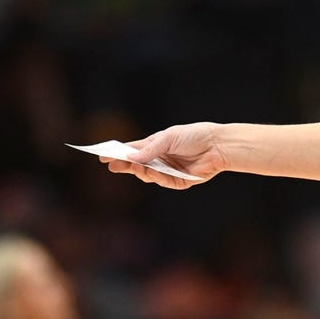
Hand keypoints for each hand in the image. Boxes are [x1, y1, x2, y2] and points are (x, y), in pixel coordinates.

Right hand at [101, 122, 225, 188]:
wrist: (217, 145)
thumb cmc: (194, 136)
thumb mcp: (169, 138)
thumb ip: (150, 149)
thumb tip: (131, 157)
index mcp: (155, 146)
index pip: (132, 151)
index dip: (118, 153)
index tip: (102, 156)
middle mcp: (160, 159)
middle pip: (137, 165)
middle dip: (124, 166)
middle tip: (111, 166)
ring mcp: (169, 171)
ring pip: (149, 175)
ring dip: (141, 171)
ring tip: (135, 166)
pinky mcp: (180, 181)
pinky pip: (165, 182)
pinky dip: (158, 177)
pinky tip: (152, 172)